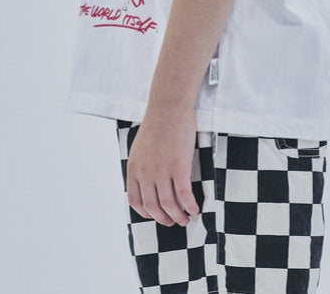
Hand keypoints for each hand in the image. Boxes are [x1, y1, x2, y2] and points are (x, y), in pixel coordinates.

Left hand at [126, 108, 200, 226]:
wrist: (168, 106)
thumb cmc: (158, 122)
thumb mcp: (141, 146)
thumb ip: (143, 165)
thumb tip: (151, 181)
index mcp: (134, 167)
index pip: (135, 200)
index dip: (146, 212)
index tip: (155, 215)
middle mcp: (145, 173)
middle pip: (153, 207)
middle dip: (163, 218)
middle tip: (173, 221)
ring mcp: (161, 171)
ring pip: (169, 205)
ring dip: (178, 216)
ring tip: (185, 219)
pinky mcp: (178, 167)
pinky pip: (184, 195)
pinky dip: (190, 205)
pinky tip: (195, 208)